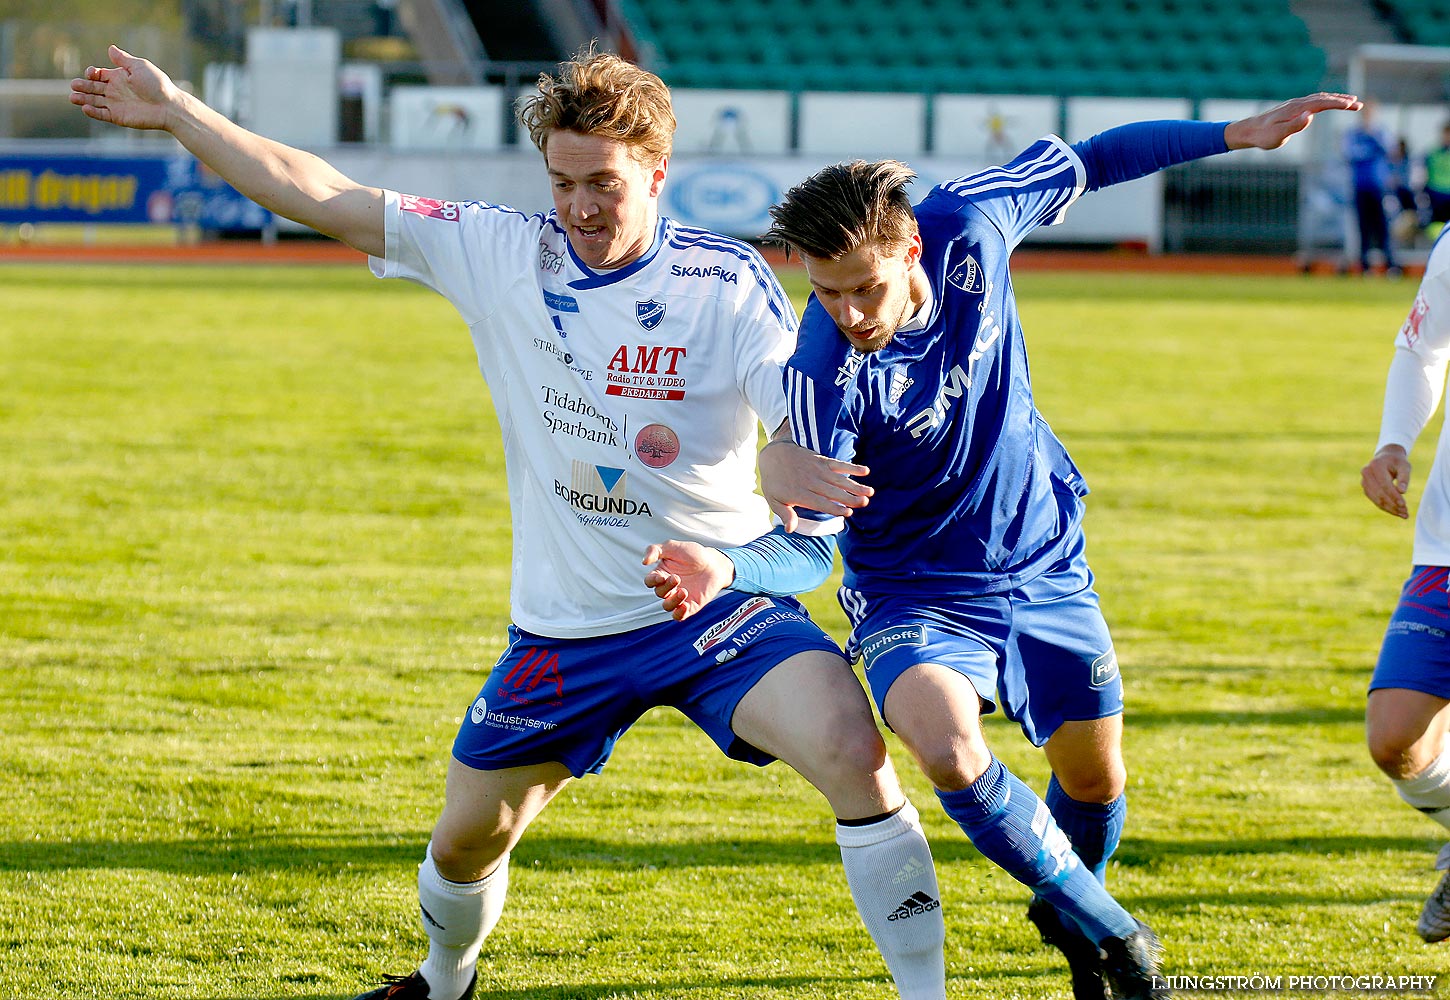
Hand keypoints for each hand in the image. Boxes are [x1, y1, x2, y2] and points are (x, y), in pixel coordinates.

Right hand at [70, 45, 177, 130]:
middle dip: (82, 86)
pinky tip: (85, 108)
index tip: (91, 73)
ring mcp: (116, 104)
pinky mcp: (118, 117)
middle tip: (74, 85)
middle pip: (93, 88)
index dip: (92, 74)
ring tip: (73, 97)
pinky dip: (93, 112)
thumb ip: (124, 60)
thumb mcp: (139, 67)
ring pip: (94, 101)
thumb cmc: (157, 84)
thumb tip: (110, 48)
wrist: (168, 106)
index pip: (98, 75)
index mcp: (118, 77)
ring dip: (83, 99)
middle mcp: (115, 91)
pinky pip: (102, 114)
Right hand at [643, 540, 734, 620]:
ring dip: (672, 601)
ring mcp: (679, 598)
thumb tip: (644, 562)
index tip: (661, 576)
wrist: (715, 564)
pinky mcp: (690, 606)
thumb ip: (656, 550)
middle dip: (667, 587)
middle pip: (659, 592)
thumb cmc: (694, 554)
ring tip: (684, 591)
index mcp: (662, 574)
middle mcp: (668, 587)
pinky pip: (679, 616)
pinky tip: (684, 606)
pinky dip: (679, 614)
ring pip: (667, 606)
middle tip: (677, 578)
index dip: (652, 581)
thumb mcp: (673, 546)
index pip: (650, 581)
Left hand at [759, 440, 870, 532]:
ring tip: (869, 492)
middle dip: (849, 497)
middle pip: (833, 491)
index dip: (834, 508)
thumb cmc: (774, 482)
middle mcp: (811, 482)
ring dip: (855, 485)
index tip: (848, 513)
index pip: (820, 503)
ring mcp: (817, 470)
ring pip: (839, 479)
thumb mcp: (774, 500)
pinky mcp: (821, 460)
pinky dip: (852, 468)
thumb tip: (790, 529)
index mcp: (800, 494)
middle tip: (864, 503)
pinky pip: (838, 464)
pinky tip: (865, 471)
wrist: (773, 454)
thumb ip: (785, 514)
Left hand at [1224, 92, 1362, 150]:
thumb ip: (1295, 126)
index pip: (1322, 103)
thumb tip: (1311, 115)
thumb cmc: (1263, 136)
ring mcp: (1295, 104)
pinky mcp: (1292, 108)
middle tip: (1359, 105)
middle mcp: (1297, 103)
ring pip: (1319, 98)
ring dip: (1336, 99)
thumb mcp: (1278, 136)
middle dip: (1342, 101)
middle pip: (1324, 98)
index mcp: (1297, 109)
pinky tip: (1330, 103)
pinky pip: (1313, 100)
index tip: (1353, 106)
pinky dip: (1326, 100)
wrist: (1248, 130)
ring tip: (1351, 102)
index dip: (1339, 104)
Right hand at [1362, 445, 1411, 518]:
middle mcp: (1366, 473)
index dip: (1394, 496)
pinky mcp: (1366, 489)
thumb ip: (1404, 478)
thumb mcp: (1404, 466)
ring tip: (1404, 514)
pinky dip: (1386, 507)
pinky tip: (1396, 512)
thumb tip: (1402, 492)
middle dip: (1393, 505)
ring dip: (1390, 509)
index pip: (1385, 485)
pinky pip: (1375, 500)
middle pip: (1380, 494)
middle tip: (1406, 513)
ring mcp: (1364, 482)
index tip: (1404, 505)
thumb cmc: (1397, 462)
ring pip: (1377, 499)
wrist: (1386, 458)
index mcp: (1375, 466)